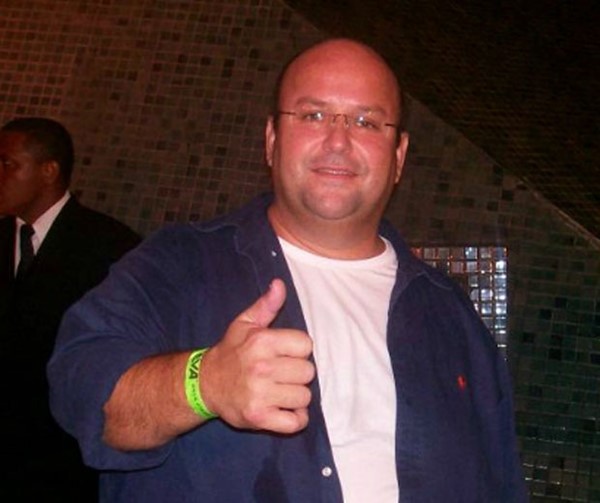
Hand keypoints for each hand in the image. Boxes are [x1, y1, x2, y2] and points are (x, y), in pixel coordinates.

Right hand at [200, 278, 314, 433]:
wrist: (204, 384)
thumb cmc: (231, 352)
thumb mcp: (244, 324)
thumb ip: (266, 305)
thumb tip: (279, 284)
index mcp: (262, 342)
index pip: (306, 345)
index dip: (298, 350)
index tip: (285, 354)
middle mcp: (262, 367)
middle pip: (308, 372)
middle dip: (297, 373)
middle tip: (281, 374)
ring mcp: (260, 394)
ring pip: (304, 397)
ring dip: (296, 396)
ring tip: (280, 391)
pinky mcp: (259, 417)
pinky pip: (295, 422)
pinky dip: (295, 419)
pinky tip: (285, 410)